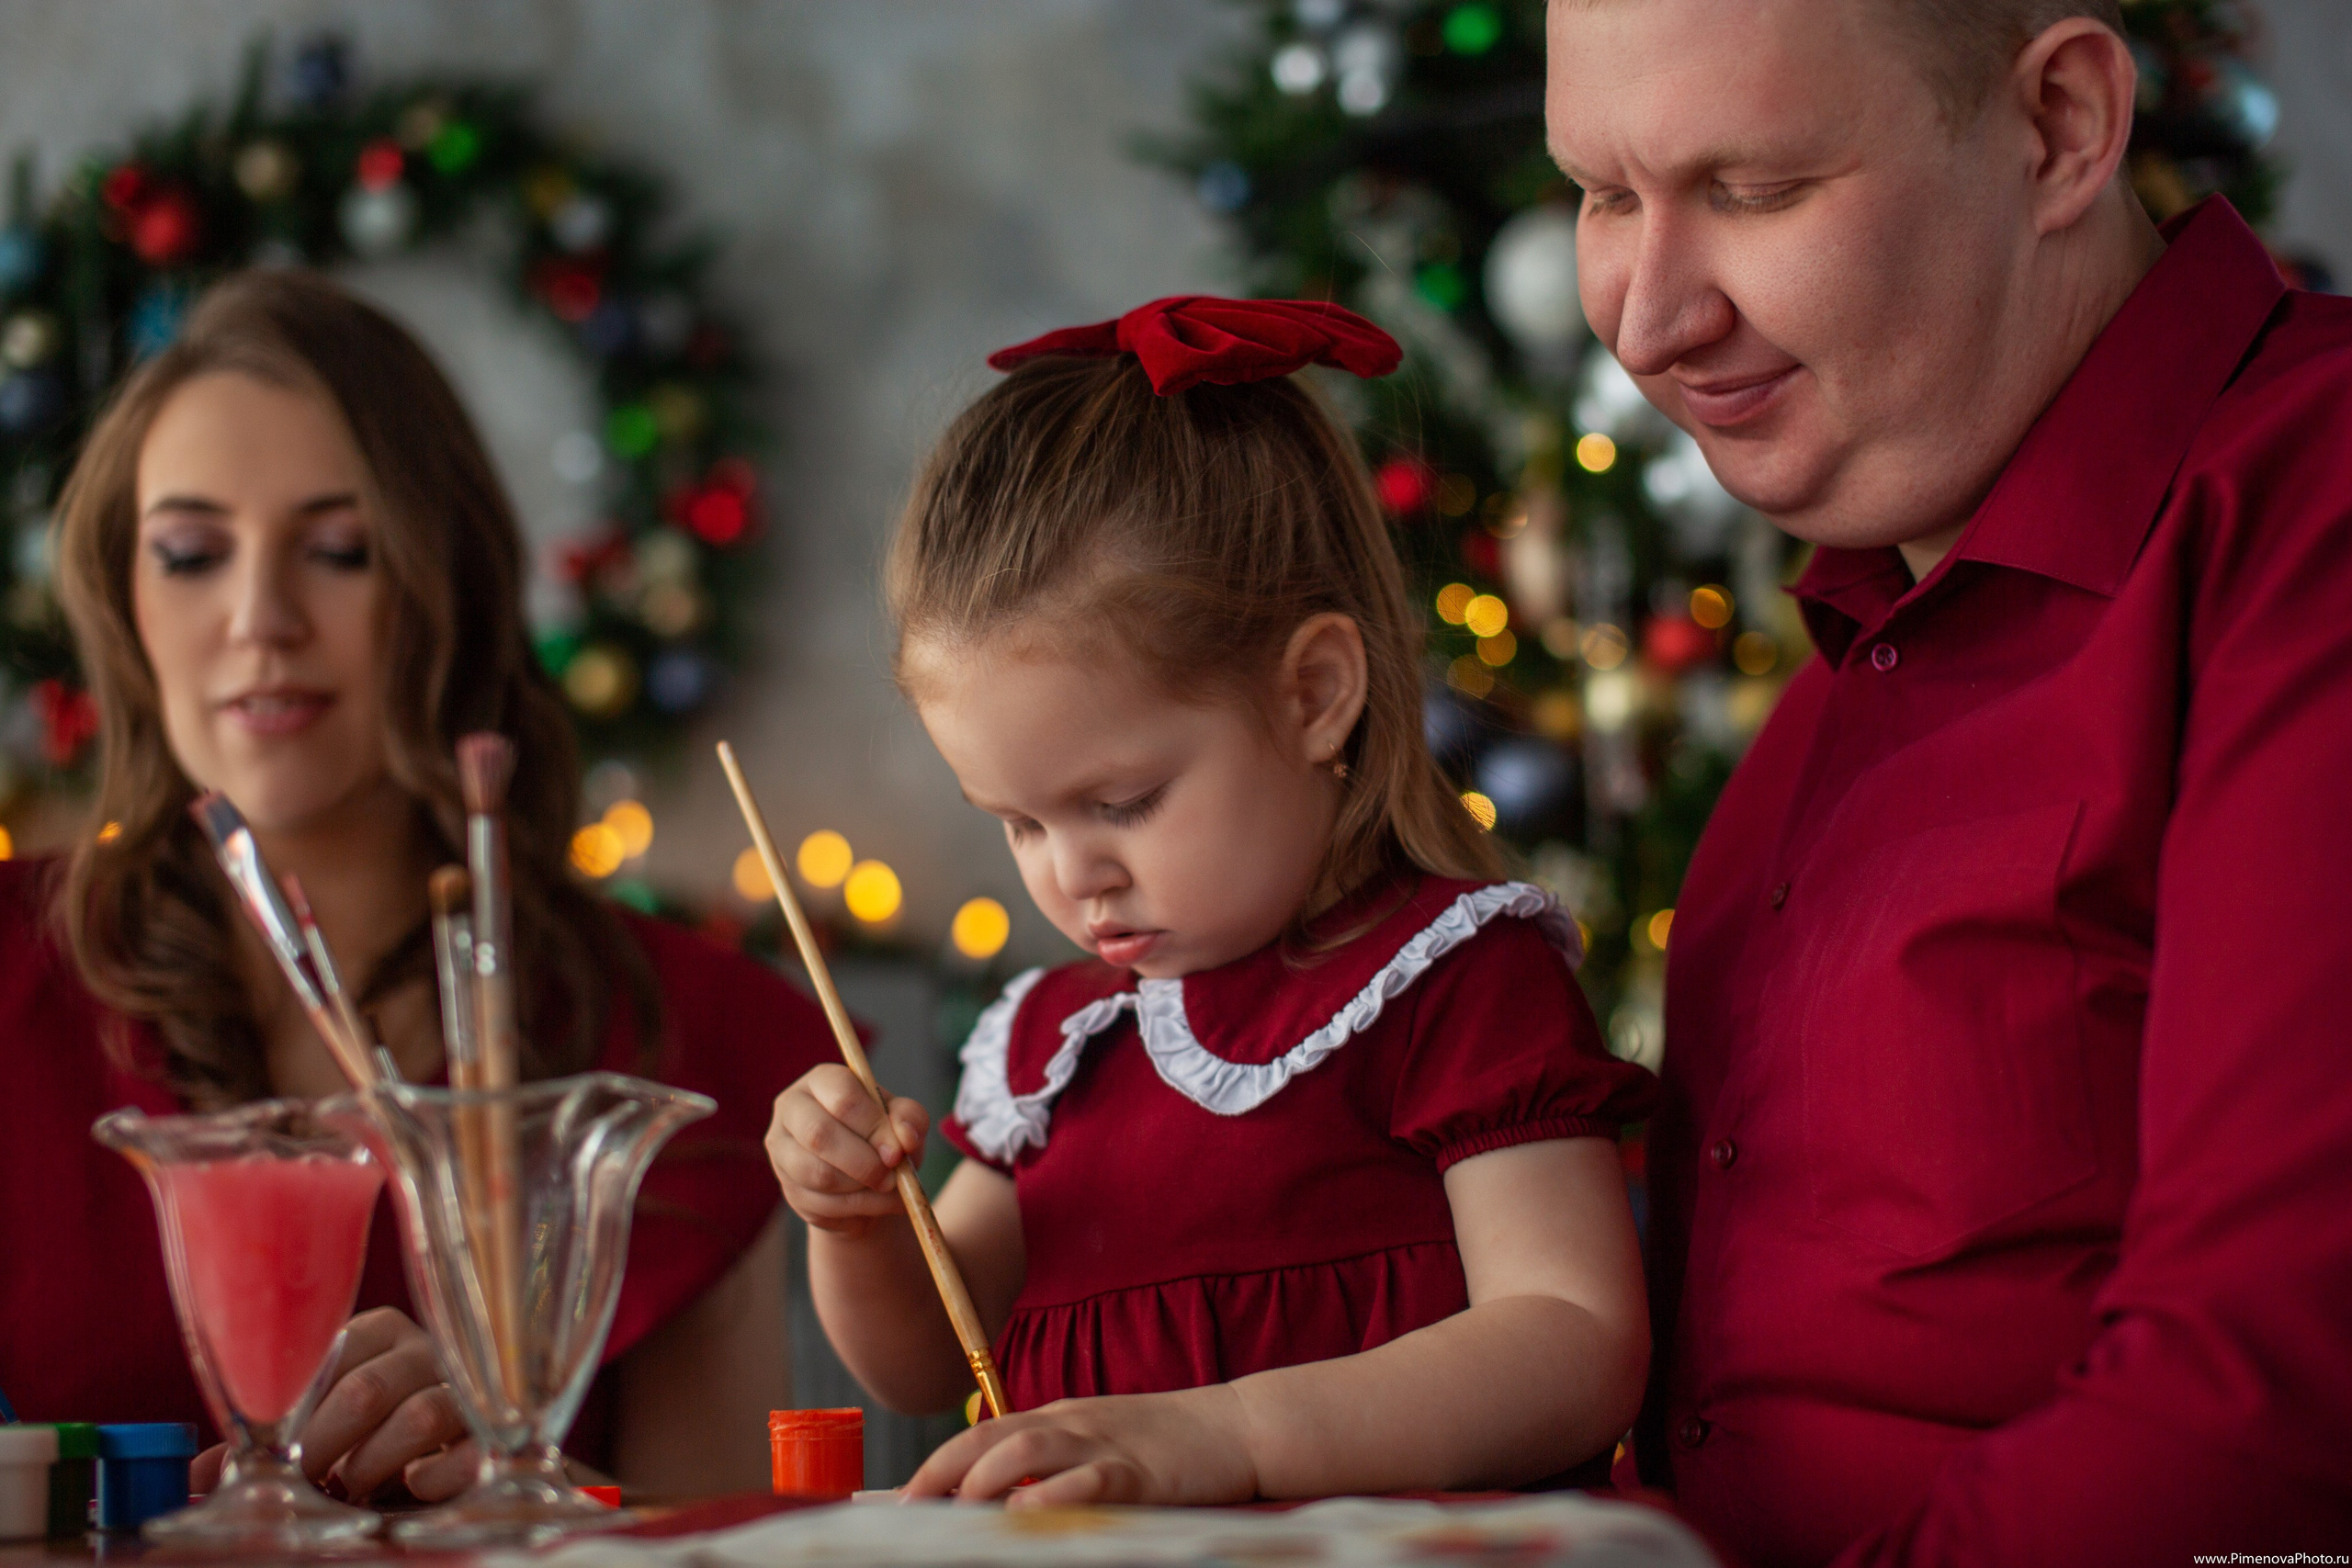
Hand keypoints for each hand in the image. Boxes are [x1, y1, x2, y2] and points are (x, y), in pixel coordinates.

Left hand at [192, 1307, 476, 1501]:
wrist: (451, 1440)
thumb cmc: (374, 1428)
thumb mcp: (326, 1421)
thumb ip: (275, 1440)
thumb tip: (198, 1475)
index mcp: (382, 1332)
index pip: (335, 1355)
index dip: (297, 1413)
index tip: (275, 1454)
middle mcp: (426, 1351)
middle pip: (368, 1390)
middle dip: (324, 1447)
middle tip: (304, 1481)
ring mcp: (466, 1389)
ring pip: (420, 1417)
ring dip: (372, 1465)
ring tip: (352, 1489)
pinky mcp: (492, 1433)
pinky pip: (469, 1453)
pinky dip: (435, 1476)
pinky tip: (413, 1485)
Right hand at [766, 1065, 928, 1235]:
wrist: (870, 1181)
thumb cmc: (885, 1139)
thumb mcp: (904, 1123)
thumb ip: (910, 1119)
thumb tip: (906, 1137)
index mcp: (823, 1081)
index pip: (843, 1096)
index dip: (874, 1125)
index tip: (898, 1151)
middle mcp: (792, 1109)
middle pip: (819, 1134)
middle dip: (864, 1162)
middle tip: (892, 1178)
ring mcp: (783, 1150)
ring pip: (818, 1174)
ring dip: (862, 1189)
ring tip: (888, 1189)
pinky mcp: (787, 1188)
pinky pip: (820, 1204)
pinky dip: (855, 1209)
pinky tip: (872, 1203)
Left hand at [904, 1388, 1258, 1507]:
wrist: (1235, 1426)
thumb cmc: (1164, 1442)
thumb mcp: (1097, 1440)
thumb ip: (1052, 1461)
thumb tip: (996, 1498)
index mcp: (1056, 1418)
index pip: (979, 1435)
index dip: (934, 1466)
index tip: (898, 1500)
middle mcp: (1069, 1425)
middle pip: (987, 1438)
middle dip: (939, 1473)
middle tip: (906, 1510)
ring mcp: (1102, 1445)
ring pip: (1024, 1451)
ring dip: (982, 1481)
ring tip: (955, 1512)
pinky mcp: (1137, 1471)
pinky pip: (1085, 1480)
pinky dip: (1050, 1496)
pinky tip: (1025, 1514)